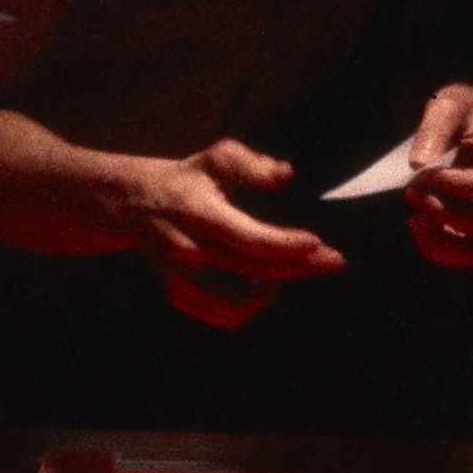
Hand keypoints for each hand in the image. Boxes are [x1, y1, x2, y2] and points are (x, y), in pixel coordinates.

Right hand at [126, 139, 345, 328]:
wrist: (138, 203)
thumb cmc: (189, 179)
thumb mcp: (217, 157)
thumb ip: (251, 164)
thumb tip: (285, 175)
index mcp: (197, 213)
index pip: (246, 238)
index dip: (283, 244)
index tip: (316, 242)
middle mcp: (187, 250)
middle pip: (253, 270)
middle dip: (299, 266)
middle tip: (334, 259)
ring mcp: (181, 278)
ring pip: (238, 302)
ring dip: (275, 288)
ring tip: (296, 268)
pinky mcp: (179, 295)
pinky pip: (223, 315)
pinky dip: (250, 307)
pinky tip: (265, 285)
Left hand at [400, 84, 472, 269]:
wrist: (460, 124)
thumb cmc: (457, 112)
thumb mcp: (446, 106)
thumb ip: (434, 130)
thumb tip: (420, 165)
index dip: (456, 187)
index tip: (424, 176)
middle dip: (442, 211)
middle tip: (411, 191)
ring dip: (442, 242)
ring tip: (415, 220)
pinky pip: (466, 256)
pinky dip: (439, 249)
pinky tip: (418, 226)